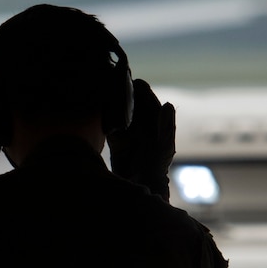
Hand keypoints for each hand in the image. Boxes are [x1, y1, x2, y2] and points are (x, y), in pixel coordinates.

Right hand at [107, 78, 176, 199]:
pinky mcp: (117, 142)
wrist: (142, 187)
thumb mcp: (164, 146)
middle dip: (124, 93)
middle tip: (113, 81)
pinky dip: (105, 119)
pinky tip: (99, 112)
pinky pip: (109, 126)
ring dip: (112, 104)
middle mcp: (142, 125)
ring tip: (103, 91)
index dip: (141, 89)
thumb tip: (168, 104)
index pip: (148, 99)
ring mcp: (128, 132)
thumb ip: (165, 126)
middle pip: (132, 103)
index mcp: (156, 122)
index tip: (133, 80)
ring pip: (120, 112)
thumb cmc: (157, 168)